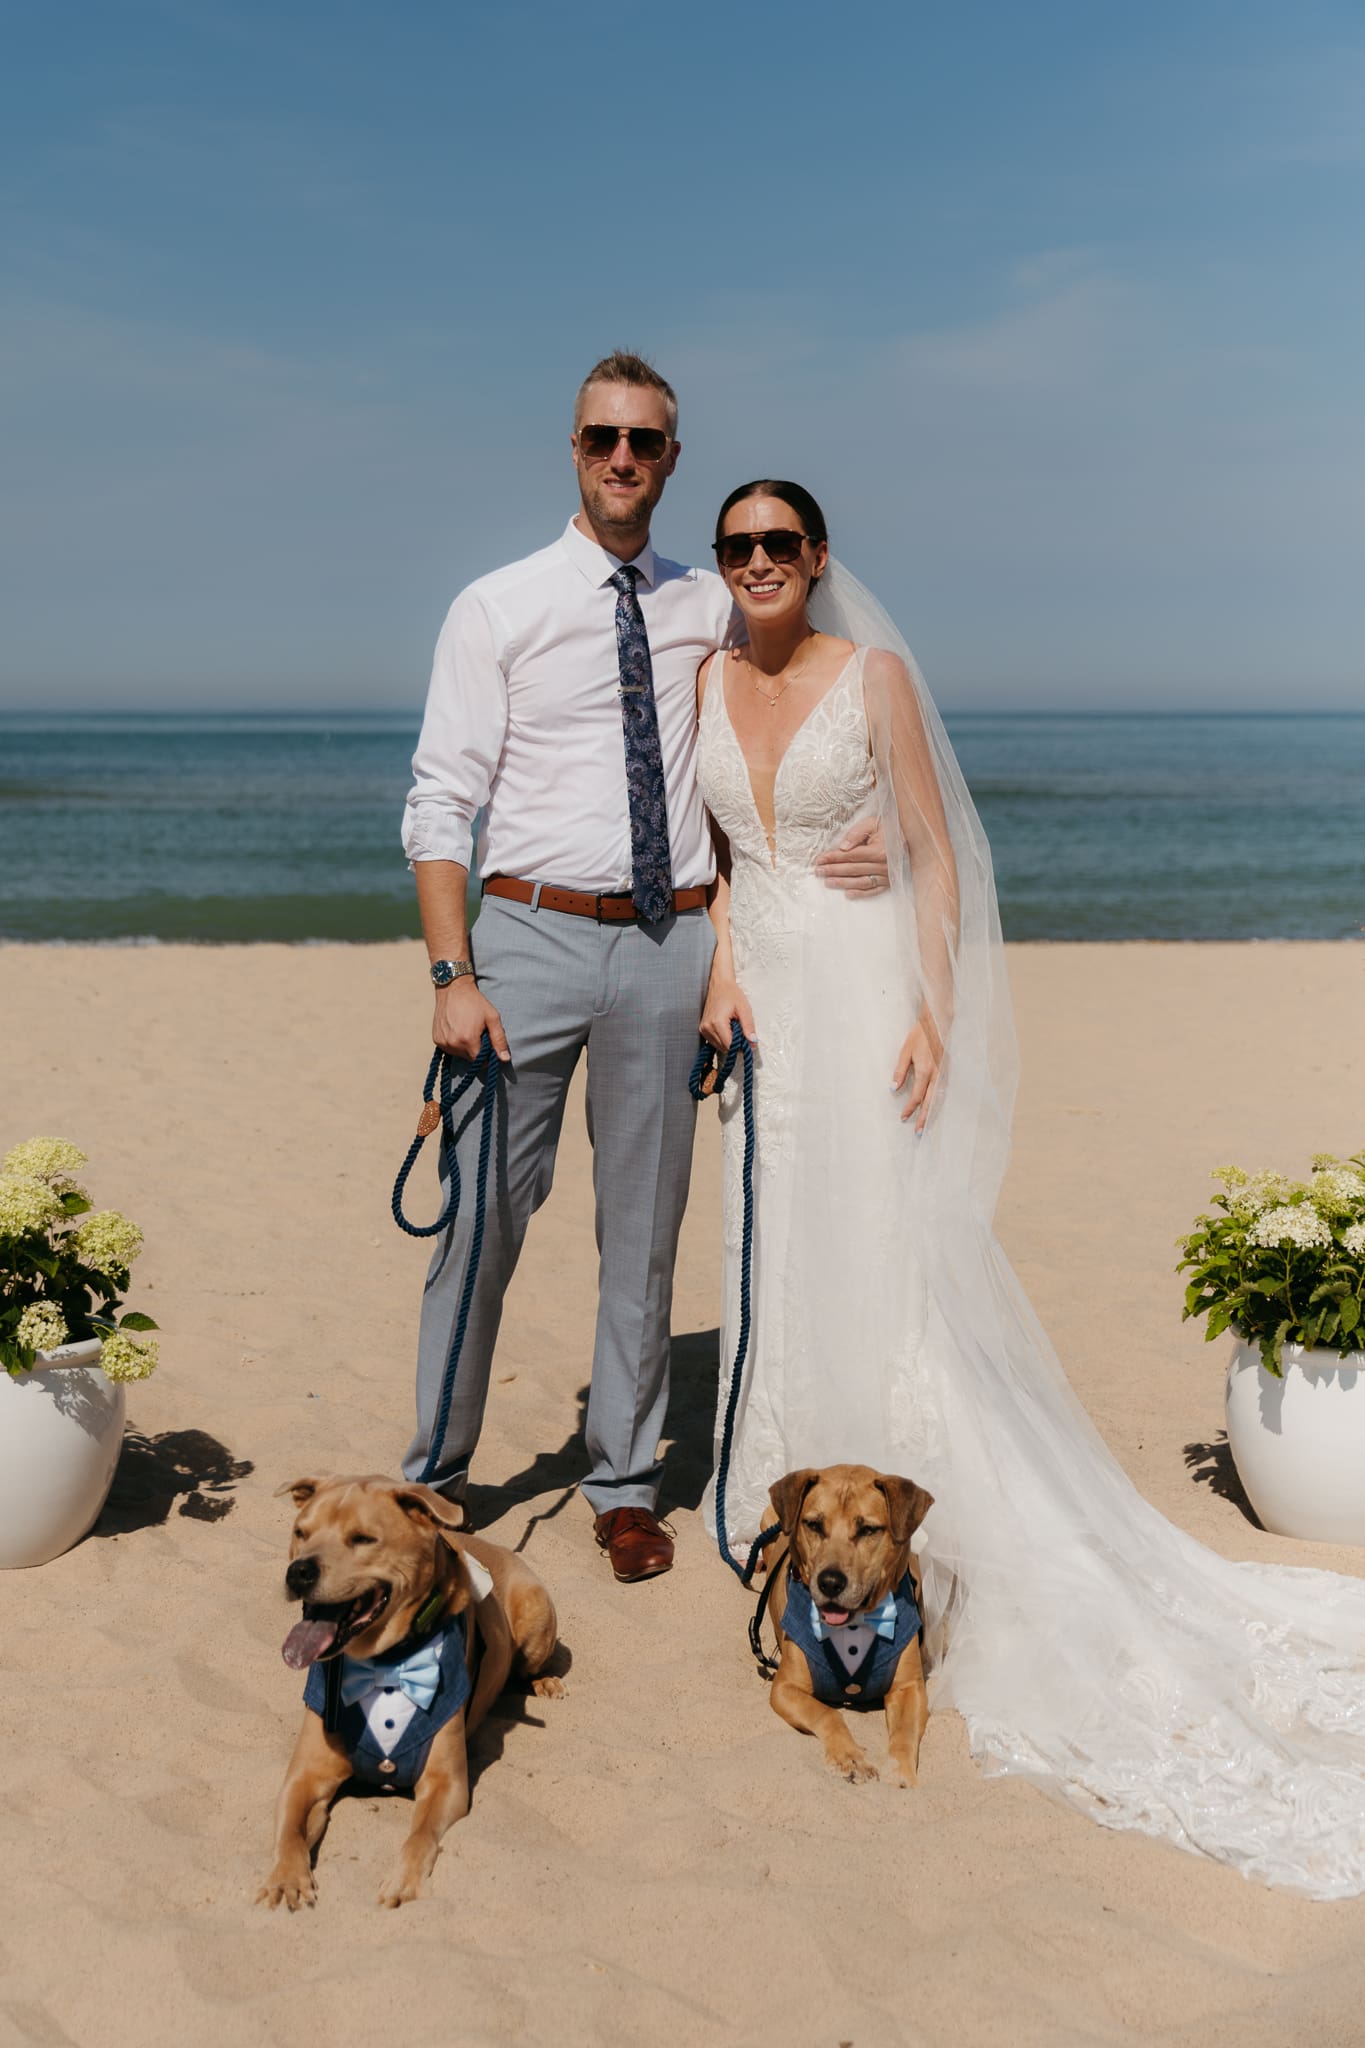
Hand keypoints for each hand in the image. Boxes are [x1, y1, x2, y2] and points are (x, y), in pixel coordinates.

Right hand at [433, 979, 509, 1061]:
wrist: (453, 989)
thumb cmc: (475, 1002)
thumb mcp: (492, 1018)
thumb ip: (499, 1040)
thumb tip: (504, 1059)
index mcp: (468, 1040)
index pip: (480, 1062)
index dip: (487, 1055)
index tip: (488, 1044)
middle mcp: (453, 1044)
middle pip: (469, 1058)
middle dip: (476, 1050)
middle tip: (477, 1034)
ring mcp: (442, 1042)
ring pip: (459, 1055)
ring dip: (465, 1048)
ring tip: (467, 1030)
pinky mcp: (436, 1039)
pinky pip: (449, 1049)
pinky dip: (455, 1043)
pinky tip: (457, 1030)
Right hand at [700, 972, 756, 1053]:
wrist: (719, 985)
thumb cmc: (731, 994)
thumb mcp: (744, 1009)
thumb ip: (749, 1027)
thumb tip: (753, 1042)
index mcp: (717, 1022)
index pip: (729, 1045)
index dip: (741, 1047)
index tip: (748, 1042)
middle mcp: (707, 1027)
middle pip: (724, 1048)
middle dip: (735, 1044)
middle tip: (743, 1032)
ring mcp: (703, 1029)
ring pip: (719, 1047)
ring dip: (729, 1042)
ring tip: (734, 1028)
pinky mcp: (702, 1029)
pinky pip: (714, 1041)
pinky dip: (723, 1039)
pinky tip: (728, 1029)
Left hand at [815, 815, 889, 894]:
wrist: (912, 834)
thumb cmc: (890, 827)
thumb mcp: (873, 823)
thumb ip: (857, 833)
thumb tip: (843, 847)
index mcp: (879, 850)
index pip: (851, 855)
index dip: (833, 857)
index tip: (820, 860)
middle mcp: (884, 865)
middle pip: (853, 869)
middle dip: (833, 870)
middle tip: (818, 872)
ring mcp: (887, 875)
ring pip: (861, 881)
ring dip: (843, 883)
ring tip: (828, 883)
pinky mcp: (890, 881)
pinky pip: (874, 890)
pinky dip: (861, 893)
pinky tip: (848, 894)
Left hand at [892, 1011, 942, 1130]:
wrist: (937, 1025)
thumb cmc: (919, 1037)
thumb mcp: (905, 1052)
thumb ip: (900, 1072)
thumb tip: (893, 1089)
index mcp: (924, 1071)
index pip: (916, 1096)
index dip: (909, 1108)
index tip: (903, 1117)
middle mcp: (936, 1075)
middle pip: (930, 1102)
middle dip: (924, 1118)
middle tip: (919, 1132)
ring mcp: (943, 1074)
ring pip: (939, 1099)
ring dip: (932, 1112)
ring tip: (926, 1124)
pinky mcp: (946, 1072)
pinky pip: (943, 1091)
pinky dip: (938, 1102)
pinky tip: (934, 1108)